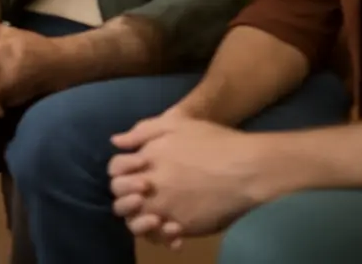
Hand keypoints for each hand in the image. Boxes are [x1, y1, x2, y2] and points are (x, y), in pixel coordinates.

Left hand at [109, 114, 261, 244]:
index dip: (120, 171)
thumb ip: (142, 131)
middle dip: (124, 197)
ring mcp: (168, 209)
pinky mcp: (185, 227)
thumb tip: (116, 141)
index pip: (114, 171)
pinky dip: (162, 236)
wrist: (247, 168)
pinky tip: (172, 228)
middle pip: (121, 201)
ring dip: (139, 220)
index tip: (135, 170)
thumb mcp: (175, 124)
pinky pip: (162, 238)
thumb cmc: (212, 141)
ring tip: (154, 213)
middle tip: (142, 193)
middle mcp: (152, 187)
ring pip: (137, 224)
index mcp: (147, 159)